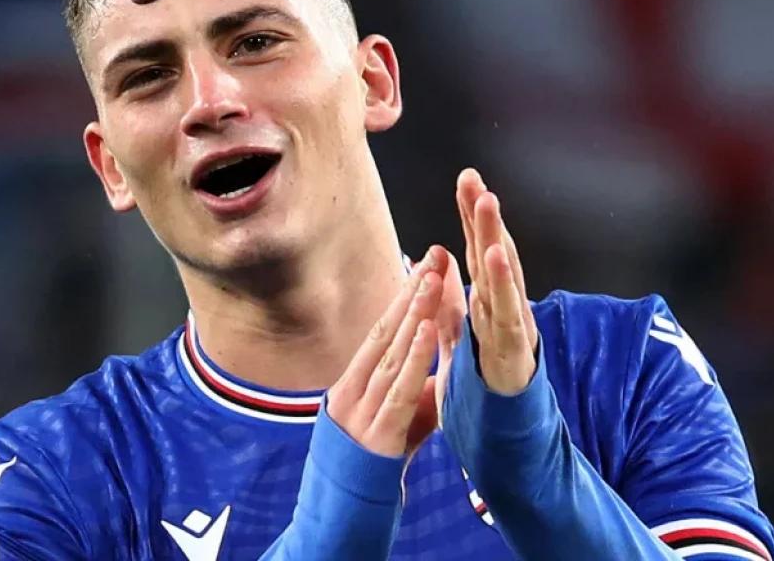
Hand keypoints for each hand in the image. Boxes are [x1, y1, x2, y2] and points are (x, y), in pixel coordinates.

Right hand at [326, 247, 443, 458]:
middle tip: (435, 255)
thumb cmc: (363, 470)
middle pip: (385, 331)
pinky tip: (428, 329)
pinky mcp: (377, 432)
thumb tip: (430, 374)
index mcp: (352, 382)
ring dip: (415, 313)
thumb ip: (407, 397)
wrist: (339, 517)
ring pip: (392, 352)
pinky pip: (399, 388)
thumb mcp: (387, 425)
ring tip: (435, 279)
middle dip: (412, 292)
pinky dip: (415, 356)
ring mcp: (361, 409)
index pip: (381, 329)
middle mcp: (352, 388)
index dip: (403, 296)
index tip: (425, 263)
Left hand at [456, 168, 538, 394]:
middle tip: (473, 177)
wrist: (504, 432)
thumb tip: (438, 265)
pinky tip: (496, 256)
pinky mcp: (515, 349)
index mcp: (485, 302)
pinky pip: (507, 312)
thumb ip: (449, 304)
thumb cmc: (484, 383)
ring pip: (503, 274)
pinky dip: (504, 283)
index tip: (465, 180)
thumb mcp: (457, 337)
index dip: (471, 216)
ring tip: (488, 202)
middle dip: (483, 214)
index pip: (476, 250)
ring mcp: (511, 325)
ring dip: (495, 236)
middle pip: (491, 252)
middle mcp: (501, 307)